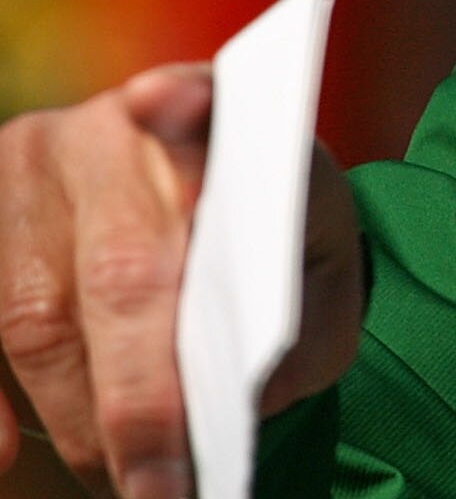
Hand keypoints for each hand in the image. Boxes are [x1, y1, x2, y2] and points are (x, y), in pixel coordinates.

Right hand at [0, 66, 360, 497]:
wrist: (216, 194)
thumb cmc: (270, 238)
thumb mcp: (320, 269)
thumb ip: (306, 324)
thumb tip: (252, 395)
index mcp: (223, 118)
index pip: (207, 104)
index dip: (183, 108)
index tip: (164, 98)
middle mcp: (114, 132)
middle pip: (121, 269)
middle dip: (142, 397)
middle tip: (164, 484)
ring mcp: (32, 171)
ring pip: (38, 314)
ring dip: (79, 414)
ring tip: (131, 478)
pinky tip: (5, 453)